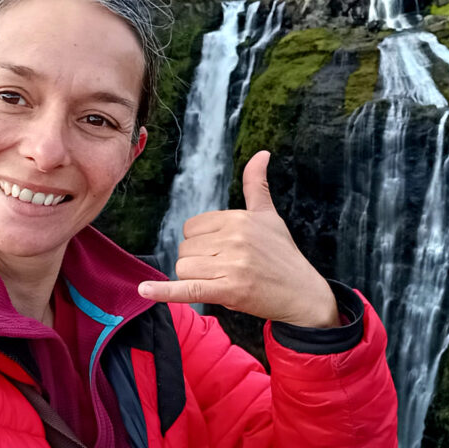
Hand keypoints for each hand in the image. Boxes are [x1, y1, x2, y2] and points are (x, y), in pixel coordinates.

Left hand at [139, 150, 339, 327]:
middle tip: (225, 270)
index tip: (222, 252)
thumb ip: (256, 185)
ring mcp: (231, 265)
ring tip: (222, 281)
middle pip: (185, 248)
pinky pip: (187, 289)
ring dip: (195, 279)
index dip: (201, 243)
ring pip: (184, 268)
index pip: (191, 228)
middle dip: (198, 262)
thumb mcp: (269, 216)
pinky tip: (144, 290)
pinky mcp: (228, 291)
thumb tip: (262, 153)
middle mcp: (233, 238)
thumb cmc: (283, 255)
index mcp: (237, 218)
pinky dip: (163, 292)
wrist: (304, 294)